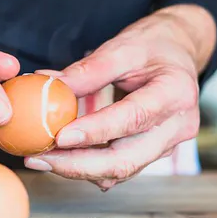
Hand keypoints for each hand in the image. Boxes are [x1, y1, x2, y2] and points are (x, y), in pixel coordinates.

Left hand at [25, 5, 215, 190]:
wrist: (178, 53)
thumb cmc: (152, 46)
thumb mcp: (123, 47)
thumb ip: (89, 70)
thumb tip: (49, 86)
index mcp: (175, 93)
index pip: (132, 118)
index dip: (94, 132)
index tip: (59, 137)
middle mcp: (177, 126)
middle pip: (126, 160)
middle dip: (77, 165)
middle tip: (38, 158)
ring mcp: (167, 145)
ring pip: (120, 171)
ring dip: (77, 169)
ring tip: (40, 157)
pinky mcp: (152, 153)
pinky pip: (119, 168)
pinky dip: (88, 166)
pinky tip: (60, 157)